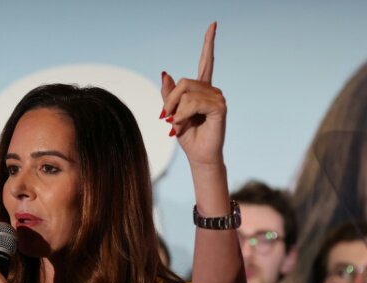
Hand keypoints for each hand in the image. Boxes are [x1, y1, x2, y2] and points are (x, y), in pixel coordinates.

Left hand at [160, 22, 225, 167]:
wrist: (198, 156)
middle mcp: (212, 90)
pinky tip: (183, 124)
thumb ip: (169, 94)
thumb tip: (165, 72)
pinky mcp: (219, 107)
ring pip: (186, 93)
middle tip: (168, 119)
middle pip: (183, 82)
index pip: (206, 62)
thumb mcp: (172, 113)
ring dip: (176, 112)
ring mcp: (218, 98)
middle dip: (170, 101)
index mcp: (202, 90)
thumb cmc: (187, 136)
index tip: (213, 24)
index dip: (209, 43)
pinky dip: (183, 114)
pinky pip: (194, 103)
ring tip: (179, 125)